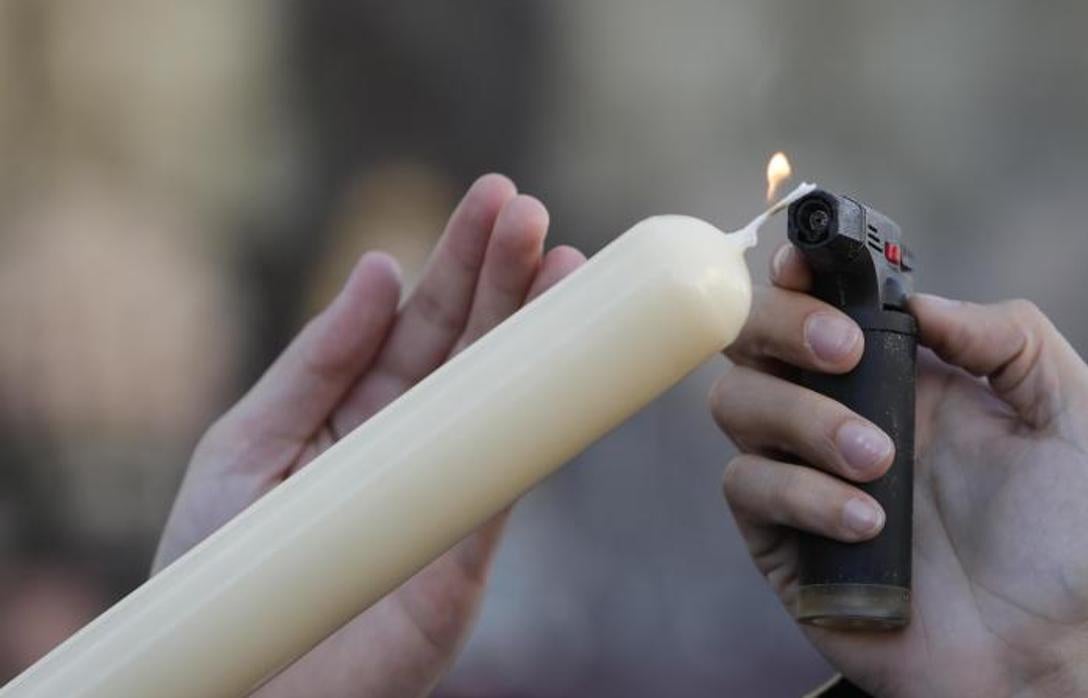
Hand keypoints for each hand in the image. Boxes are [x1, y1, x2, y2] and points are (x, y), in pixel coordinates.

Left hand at [154, 175, 585, 696]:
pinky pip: (512, 475)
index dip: (457, 260)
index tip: (495, 199)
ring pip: (503, 397)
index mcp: (355, 407)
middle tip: (534, 214)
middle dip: (504, 278)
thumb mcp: (245, 446)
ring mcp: (447, 489)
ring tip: (565, 264)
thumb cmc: (218, 568)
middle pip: (470, 345)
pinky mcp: (468, 549)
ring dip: (537, 333)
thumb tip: (378, 268)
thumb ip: (313, 363)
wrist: (234, 679)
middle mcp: (412, 439)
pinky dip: (543, 420)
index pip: (419, 320)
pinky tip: (565, 363)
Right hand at [709, 244, 1087, 696]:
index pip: (821, 295)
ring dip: (803, 419)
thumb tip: (923, 303)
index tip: (809, 262)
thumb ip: (1016, 340)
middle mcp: (837, 407)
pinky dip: (803, 494)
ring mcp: (801, 468)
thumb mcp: (1079, 422)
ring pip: (736, 401)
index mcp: (898, 370)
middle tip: (841, 353)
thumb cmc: (1058, 540)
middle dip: (781, 322)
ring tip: (878, 463)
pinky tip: (867, 524)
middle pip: (752, 330)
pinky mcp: (777, 532)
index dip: (800, 267)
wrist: (1029, 653)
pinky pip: (749, 484)